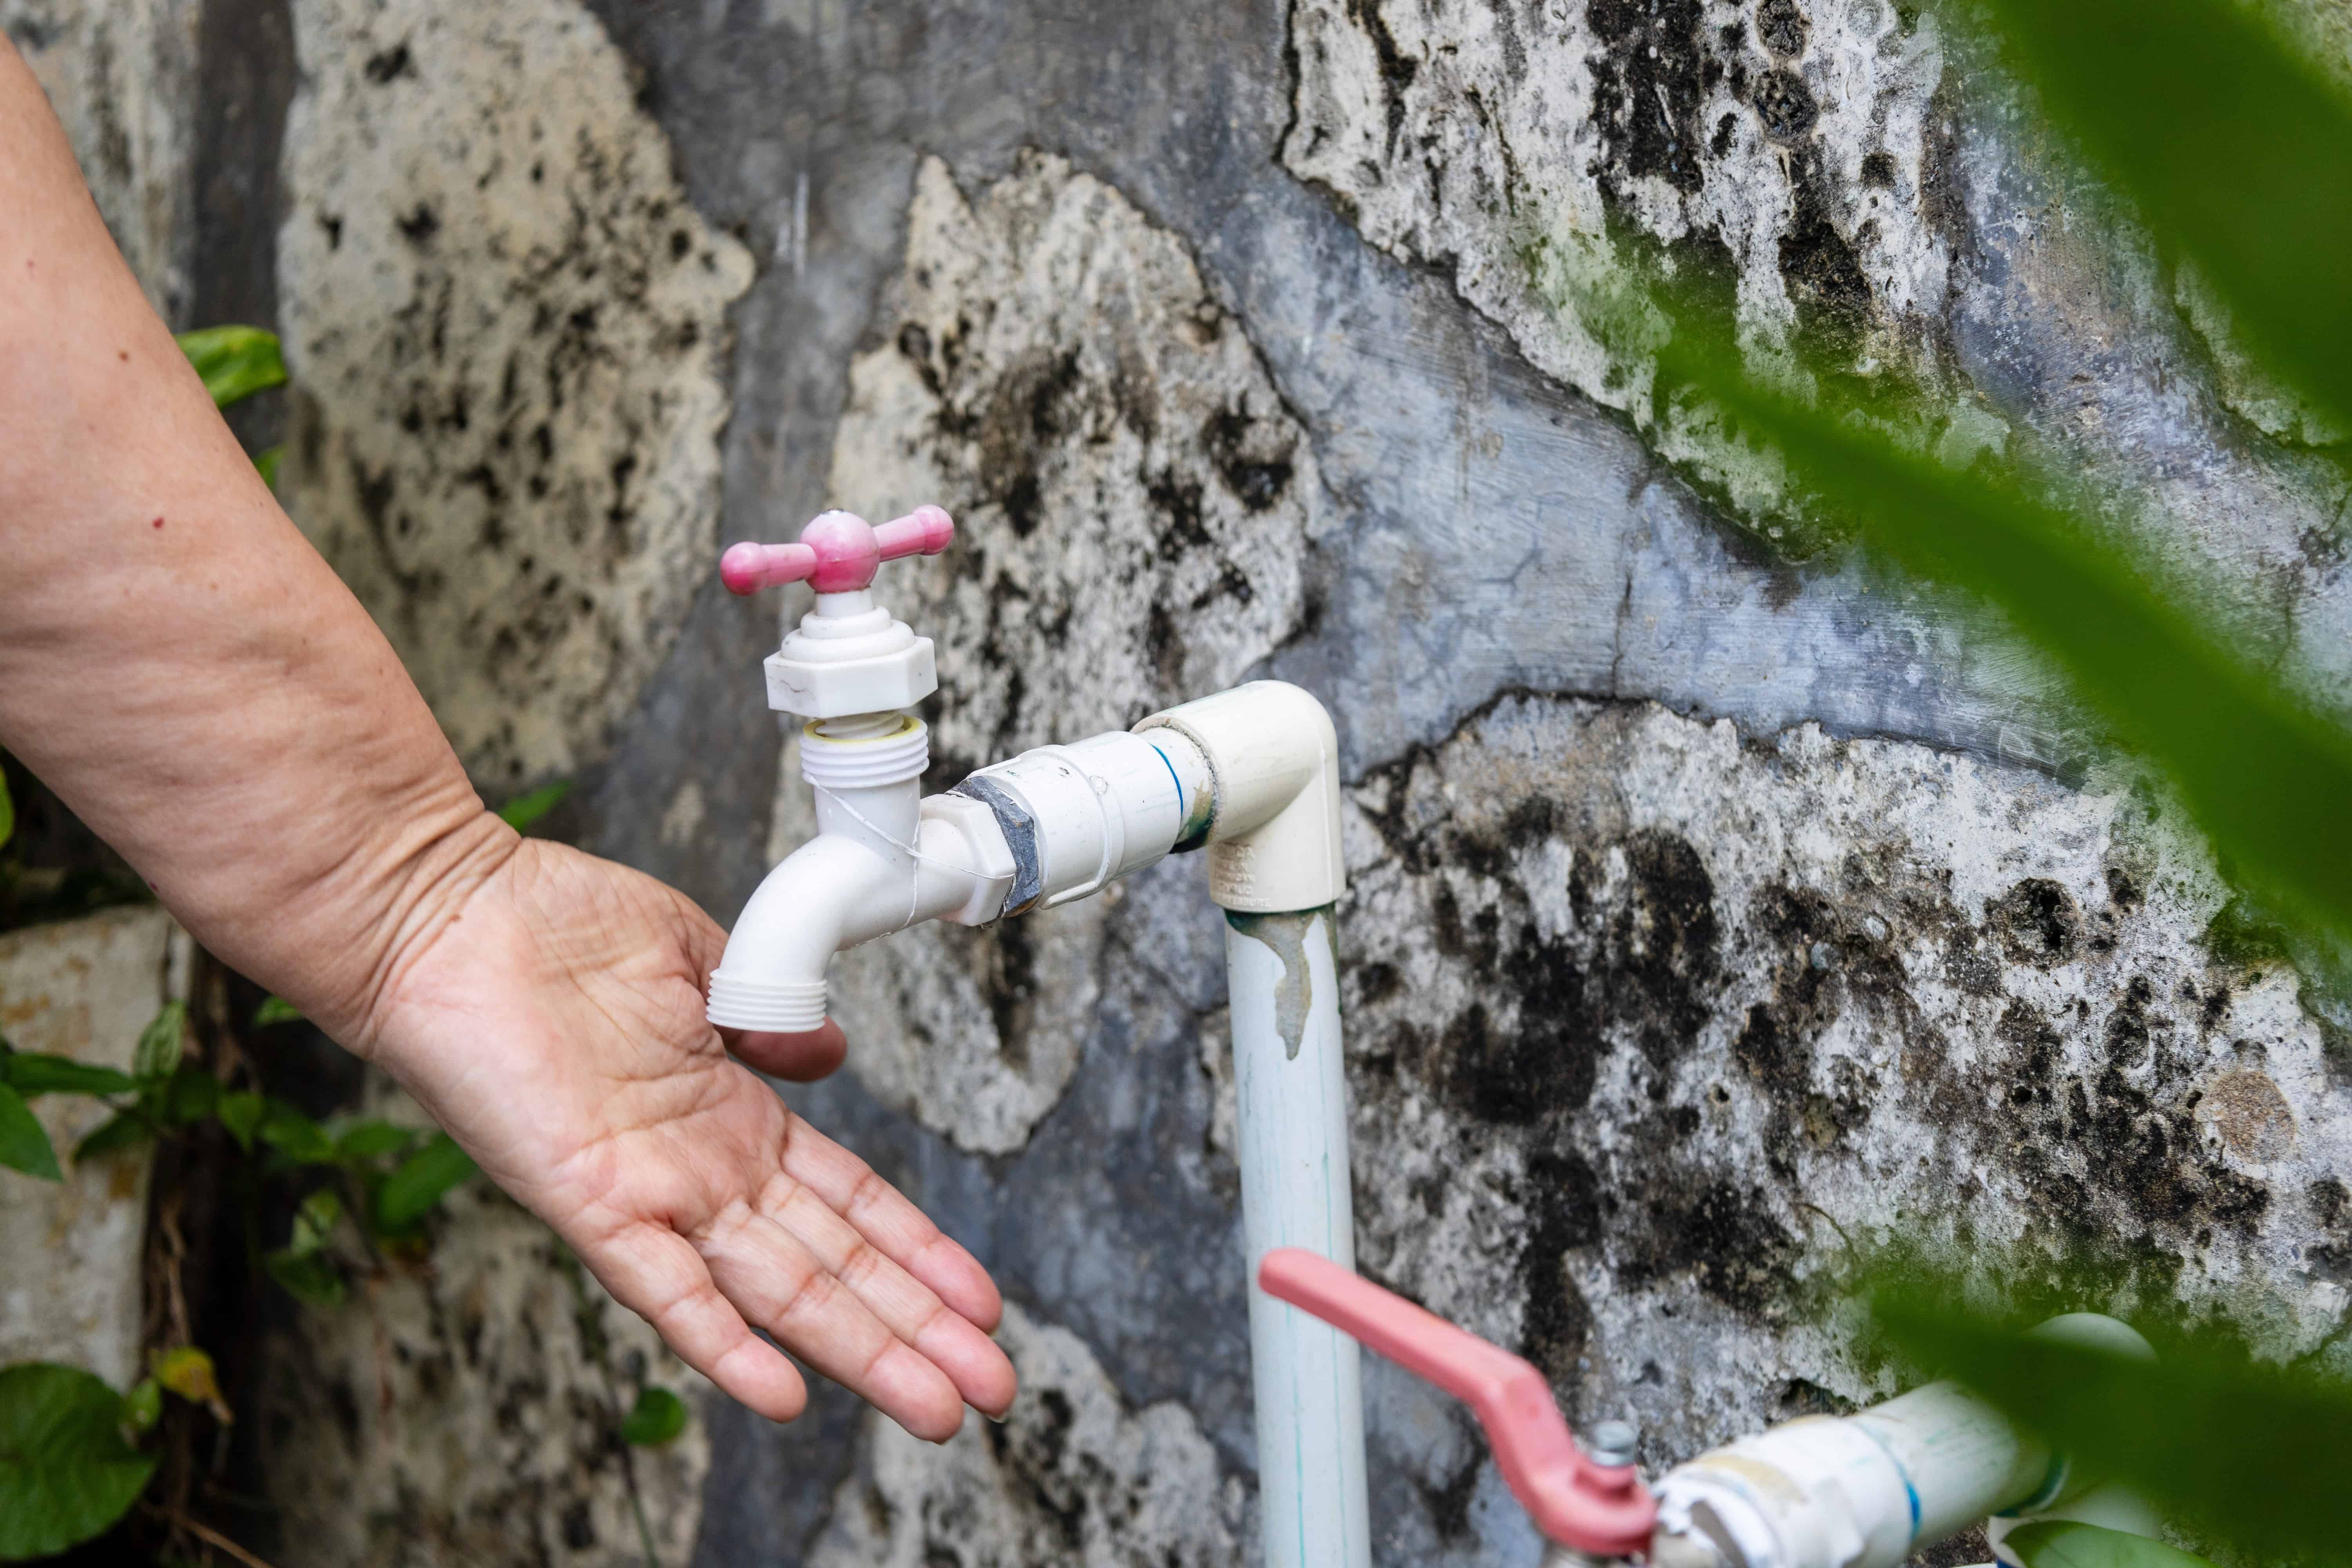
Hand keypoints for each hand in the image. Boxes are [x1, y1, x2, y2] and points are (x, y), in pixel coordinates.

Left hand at [350, 831, 1015, 1439]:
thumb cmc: (554, 921)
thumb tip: (829, 1054)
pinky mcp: (588, 1198)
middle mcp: (702, 1168)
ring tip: (934, 1407)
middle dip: (917, 1330)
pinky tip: (783, 1397)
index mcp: (732, 1113)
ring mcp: (652, 1191)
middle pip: (835, 1267)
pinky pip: (663, 1289)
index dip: (919, 1253)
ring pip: (777, 1292)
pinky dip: (722, 1345)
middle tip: (988, 1391)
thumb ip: (768, 1012)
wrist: (447, 910)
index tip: (978, 1300)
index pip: (851, 1204)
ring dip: (862, 1351)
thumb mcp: (696, 956)